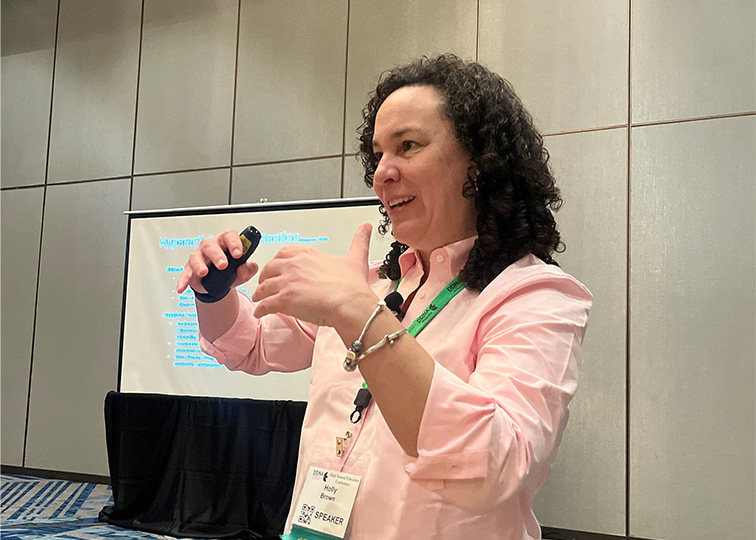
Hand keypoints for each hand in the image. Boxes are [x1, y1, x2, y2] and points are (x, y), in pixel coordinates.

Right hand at [176, 230, 259, 294]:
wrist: (219, 284)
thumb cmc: (230, 270)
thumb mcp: (243, 270)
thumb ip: (248, 269)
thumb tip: (244, 269)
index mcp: (225, 243)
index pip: (229, 236)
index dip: (234, 243)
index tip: (238, 254)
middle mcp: (211, 247)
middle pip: (211, 246)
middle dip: (217, 255)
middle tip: (223, 265)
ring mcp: (199, 257)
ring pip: (196, 257)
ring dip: (199, 265)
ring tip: (204, 272)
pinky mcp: (190, 270)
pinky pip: (185, 274)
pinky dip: (183, 280)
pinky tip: (182, 287)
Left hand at [251, 223, 376, 326]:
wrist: (351, 304)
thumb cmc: (352, 286)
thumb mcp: (356, 258)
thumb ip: (359, 241)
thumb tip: (366, 227)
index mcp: (307, 254)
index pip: (283, 253)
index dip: (278, 262)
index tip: (278, 268)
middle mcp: (294, 265)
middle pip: (269, 269)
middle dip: (265, 277)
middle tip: (266, 284)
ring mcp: (287, 282)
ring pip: (264, 287)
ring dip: (260, 294)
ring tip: (260, 299)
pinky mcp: (284, 300)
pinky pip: (265, 304)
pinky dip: (261, 309)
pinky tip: (261, 312)